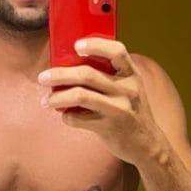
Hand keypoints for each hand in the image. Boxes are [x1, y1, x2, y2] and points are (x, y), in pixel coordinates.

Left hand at [38, 38, 162, 165]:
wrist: (148, 145)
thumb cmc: (132, 113)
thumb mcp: (130, 90)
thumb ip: (111, 76)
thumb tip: (73, 67)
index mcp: (132, 75)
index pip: (117, 51)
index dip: (95, 45)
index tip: (76, 46)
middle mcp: (126, 90)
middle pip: (87, 74)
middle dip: (60, 74)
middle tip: (43, 77)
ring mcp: (118, 110)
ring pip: (80, 96)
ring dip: (57, 97)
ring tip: (46, 100)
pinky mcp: (109, 128)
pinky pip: (79, 119)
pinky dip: (67, 117)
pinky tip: (65, 116)